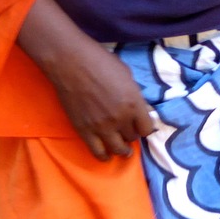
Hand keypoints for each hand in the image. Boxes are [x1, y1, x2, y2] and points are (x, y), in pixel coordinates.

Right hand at [44, 38, 157, 161]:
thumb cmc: (100, 62)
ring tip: (122, 150)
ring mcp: (102, 127)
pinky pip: (98, 152)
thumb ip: (134, 95)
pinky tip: (106, 156)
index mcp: (133, 103)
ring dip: (121, 150)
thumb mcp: (127, 75)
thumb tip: (137, 107)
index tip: (140, 126)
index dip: (144, 128)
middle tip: (127, 132)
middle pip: (132, 138)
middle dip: (131, 135)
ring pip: (117, 149)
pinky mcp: (85, 131)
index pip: (147, 128)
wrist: (72, 64)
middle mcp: (120, 118)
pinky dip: (104, 156)